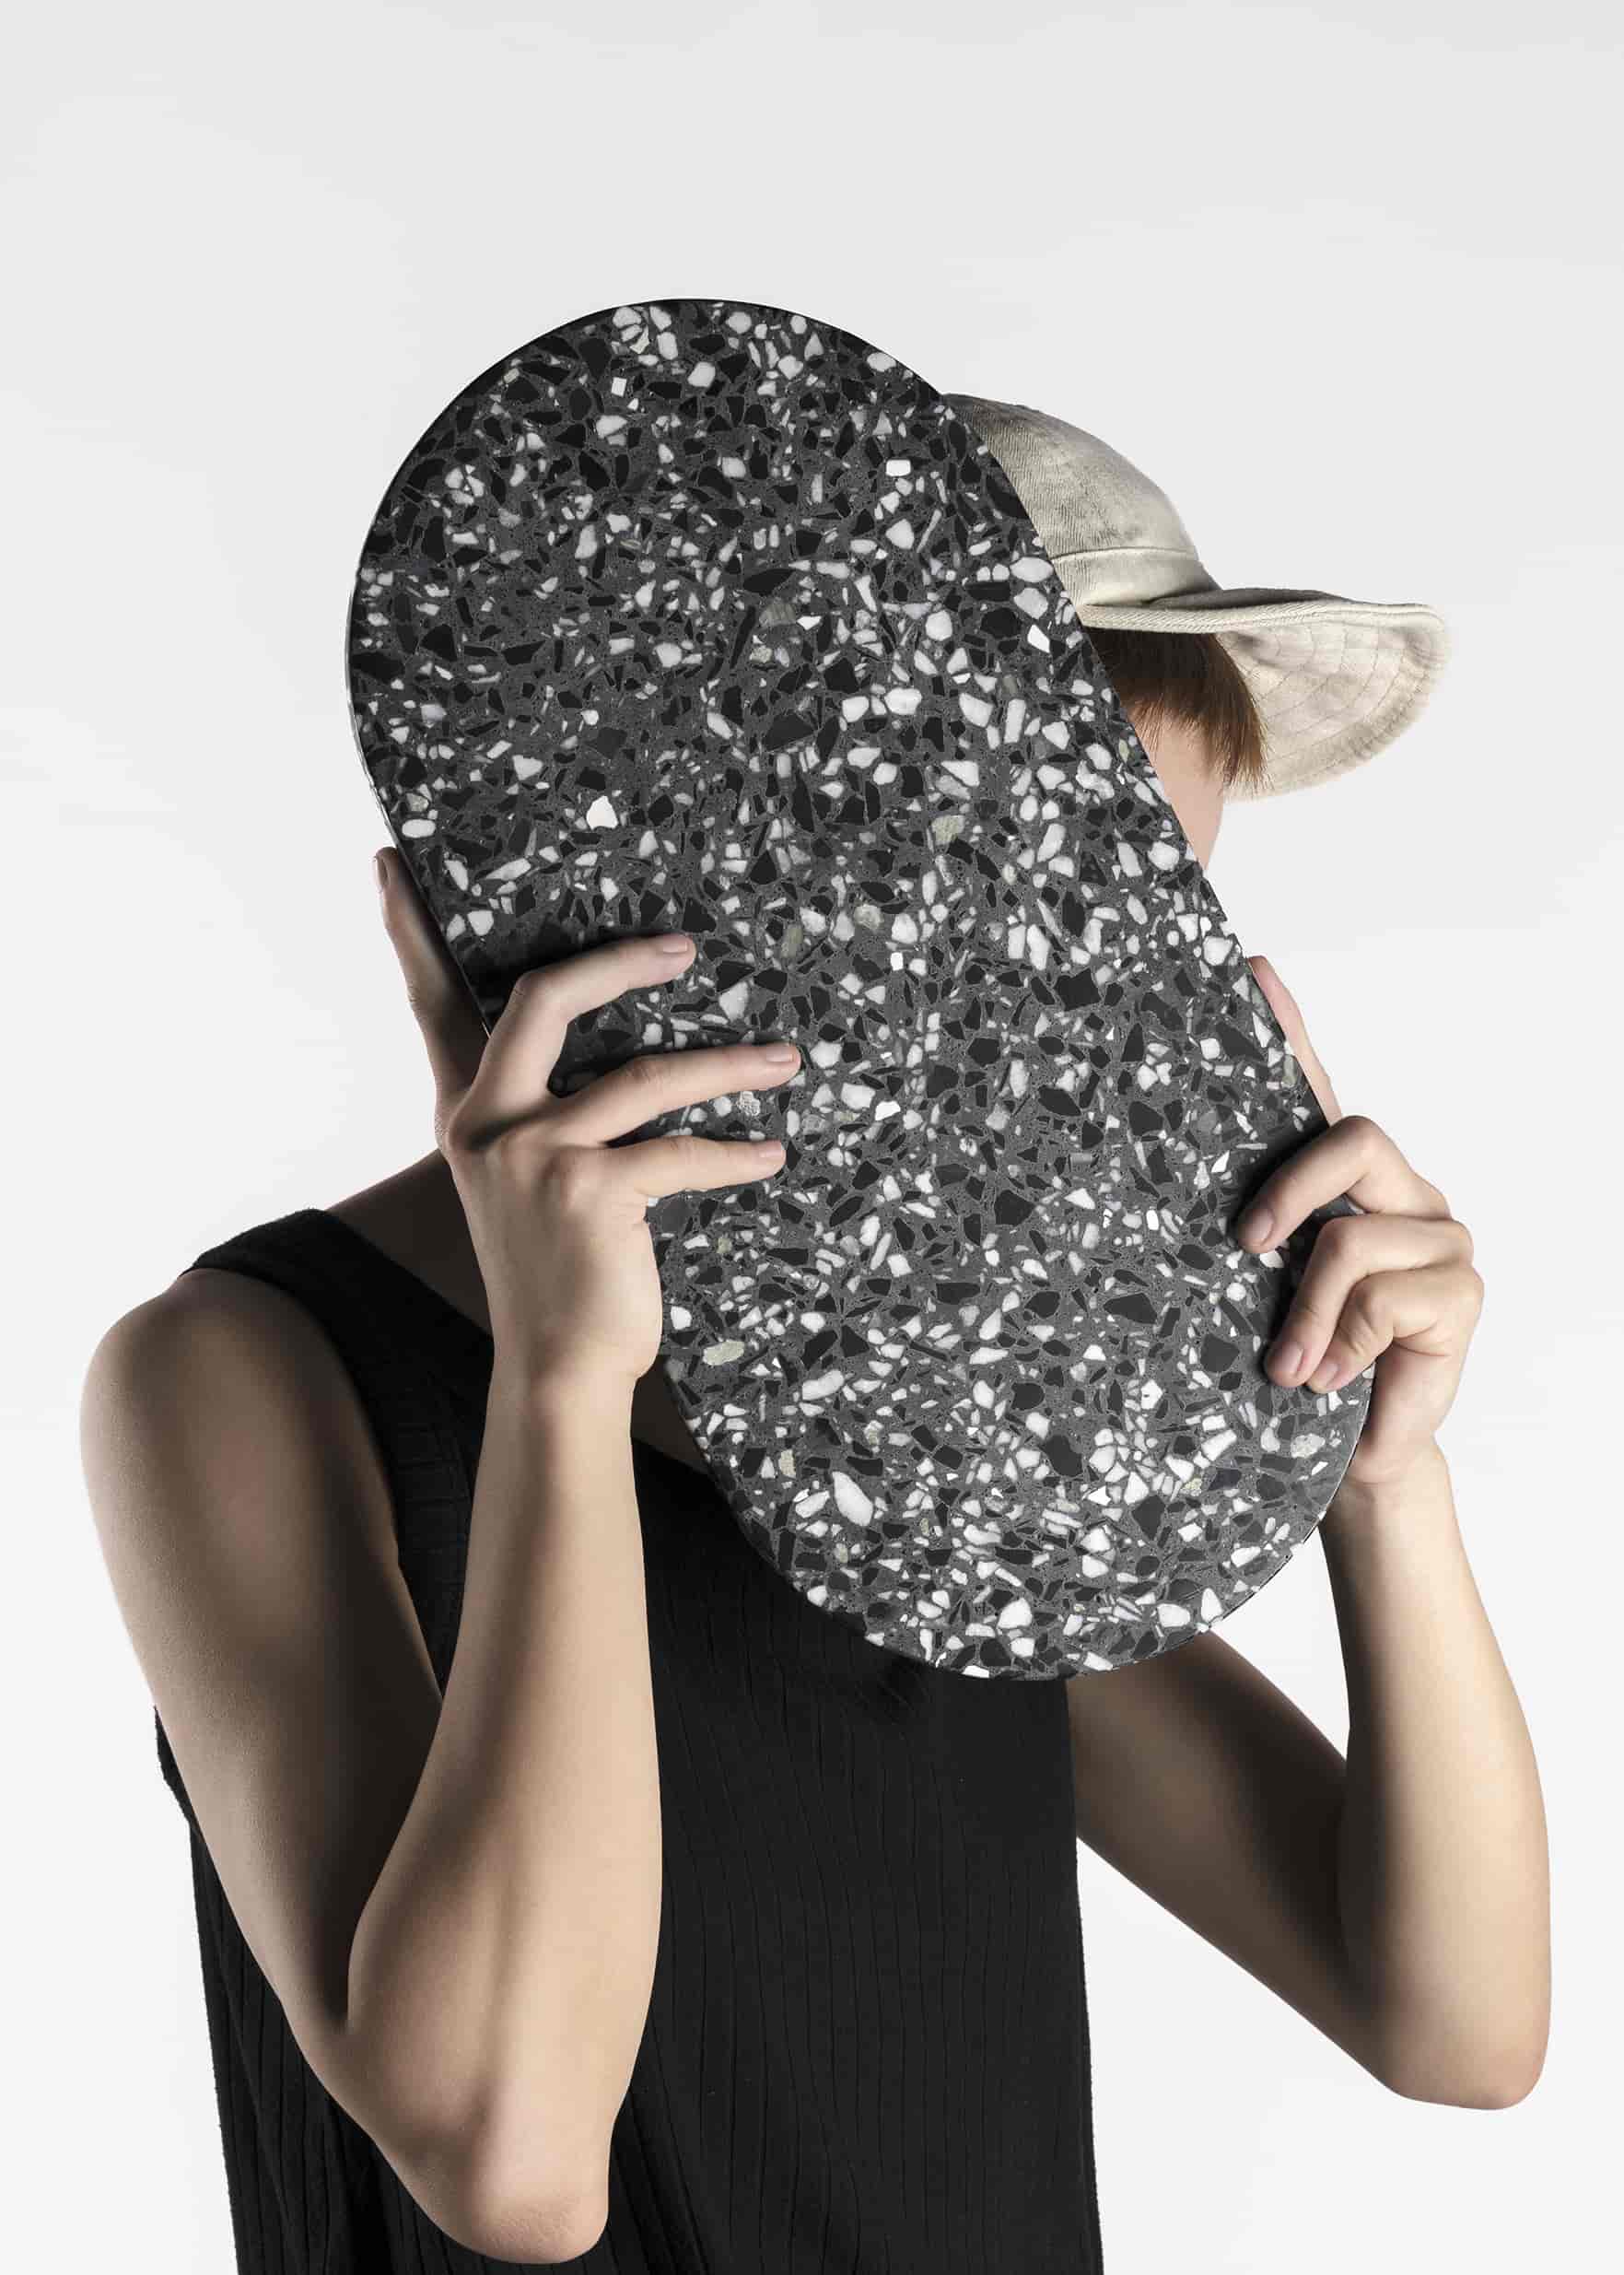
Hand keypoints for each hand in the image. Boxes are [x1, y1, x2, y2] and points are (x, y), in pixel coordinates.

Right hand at [374, 849, 800, 1391]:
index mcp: (467, 1116)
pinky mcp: (592, 1190)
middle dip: (620, 961)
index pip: (432, 1009)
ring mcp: (538, 1154)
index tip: (391, 865)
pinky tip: (771, 1155)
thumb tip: (616, 1061)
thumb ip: (544, 1121)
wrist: (556, 1370)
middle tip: (685, 947)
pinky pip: (682, 1151)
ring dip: (729, 1063)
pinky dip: (736, 1152)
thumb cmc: (556, 1277)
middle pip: (544, 998)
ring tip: (784, 1057)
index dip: (412, 935)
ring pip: (649, 1074)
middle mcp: (490, 1125)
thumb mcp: (525, 1187)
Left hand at [1234, 955, 1483, 1491]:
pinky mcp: (1461, 1292)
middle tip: (1243, 1248)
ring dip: (1303, 1314)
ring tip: (1287, 1370)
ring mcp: (1440, 1238)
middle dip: (1288, 1189)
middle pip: (1351, 1136)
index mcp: (1344, 1186)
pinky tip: (1333, 1381)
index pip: (1316, 1092)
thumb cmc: (1294, 1369)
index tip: (1252, 969)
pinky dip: (1340, 1344)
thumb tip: (1166, 1192)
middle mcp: (1400, 1193)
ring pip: (1350, 1239)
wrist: (1348, 1459)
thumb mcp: (1253, 1295)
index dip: (1289, 1029)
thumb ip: (1244, 1238)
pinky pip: (1383, 1295)